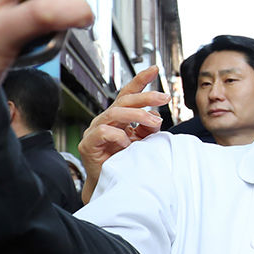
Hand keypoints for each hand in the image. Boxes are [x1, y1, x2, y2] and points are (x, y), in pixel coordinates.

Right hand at [78, 65, 168, 200]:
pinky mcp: (88, 144)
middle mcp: (106, 120)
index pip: (128, 94)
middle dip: (146, 97)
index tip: (155, 69)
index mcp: (119, 116)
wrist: (111, 184)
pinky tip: (127, 143)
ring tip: (155, 122)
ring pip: (115, 113)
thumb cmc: (126, 162)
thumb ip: (148, 127)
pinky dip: (118, 135)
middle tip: (164, 98)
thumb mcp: (142, 141)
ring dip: (138, 115)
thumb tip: (156, 116)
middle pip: (124, 100)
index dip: (140, 80)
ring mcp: (95, 130)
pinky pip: (103, 132)